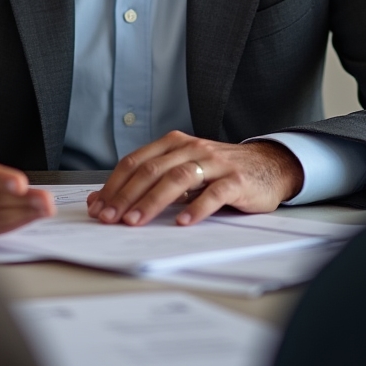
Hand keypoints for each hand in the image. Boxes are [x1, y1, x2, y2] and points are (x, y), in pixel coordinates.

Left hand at [86, 131, 303, 226]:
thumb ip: (151, 182)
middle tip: (110, 218)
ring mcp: (214, 162)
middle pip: (152, 170)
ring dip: (153, 201)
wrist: (267, 166)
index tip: (98, 207)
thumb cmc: (218, 172)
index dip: (115, 184)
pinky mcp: (236, 180)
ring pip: (178, 178)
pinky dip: (196, 208)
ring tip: (136, 221)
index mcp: (174, 143)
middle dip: (127, 195)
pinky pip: (214, 193)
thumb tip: (107, 201)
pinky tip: (182, 222)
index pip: (136, 161)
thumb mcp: (183, 170)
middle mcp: (191, 148)